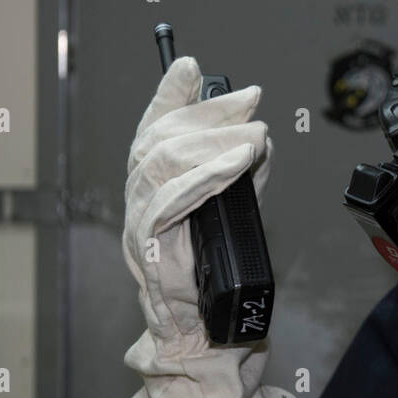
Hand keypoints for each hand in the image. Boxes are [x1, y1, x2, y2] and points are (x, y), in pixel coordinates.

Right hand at [120, 56, 301, 397]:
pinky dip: (208, 176)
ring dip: (215, 141)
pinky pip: (171, 200)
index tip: (191, 67)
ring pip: (164, 163)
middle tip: (250, 100)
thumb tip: (258, 131)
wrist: (205, 330)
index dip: (169, 94)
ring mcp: (140, 223)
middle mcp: (139, 200)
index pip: (155, 128)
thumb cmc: (217, 270)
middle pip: (162, 138)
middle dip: (209, 112)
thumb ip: (239, 168)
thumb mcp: (234, 204)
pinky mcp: (150, 246)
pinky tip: (239, 163)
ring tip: (256, 135)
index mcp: (156, 186)